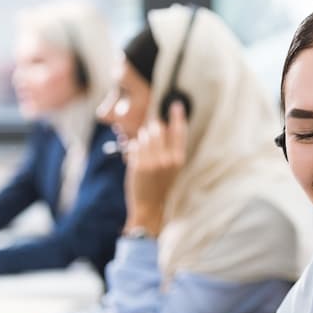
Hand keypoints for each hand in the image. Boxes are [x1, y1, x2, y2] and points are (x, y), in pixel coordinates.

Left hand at [123, 101, 187, 234]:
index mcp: (178, 159)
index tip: (176, 105)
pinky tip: (136, 158)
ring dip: (141, 139)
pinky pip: (134, 145)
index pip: (179, 132)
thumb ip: (170, 149)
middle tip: (150, 138)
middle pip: (158, 129)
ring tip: (143, 152)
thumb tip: (162, 127)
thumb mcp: (172, 169)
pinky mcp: (138, 164)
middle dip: (152, 130)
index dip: (177, 117)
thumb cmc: (160, 186)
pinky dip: (133, 149)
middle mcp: (167, 159)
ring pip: (144, 135)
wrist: (148, 206)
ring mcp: (152, 161)